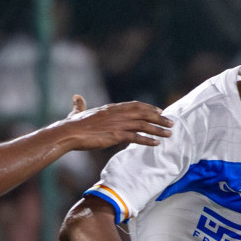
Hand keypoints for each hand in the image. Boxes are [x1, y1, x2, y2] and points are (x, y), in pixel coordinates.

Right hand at [56, 95, 172, 150]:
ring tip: (169, 133)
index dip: (149, 108)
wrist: (69, 132)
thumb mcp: (78, 112)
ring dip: (158, 129)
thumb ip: (80, 105)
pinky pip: (136, 137)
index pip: (135, 105)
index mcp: (112, 108)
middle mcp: (118, 114)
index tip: (160, 110)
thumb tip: (76, 97)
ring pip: (143, 125)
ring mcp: (118, 124)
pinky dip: (148, 140)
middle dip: (159, 118)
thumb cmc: (72, 124)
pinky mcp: (116, 135)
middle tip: (171, 122)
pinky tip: (156, 143)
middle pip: (144, 113)